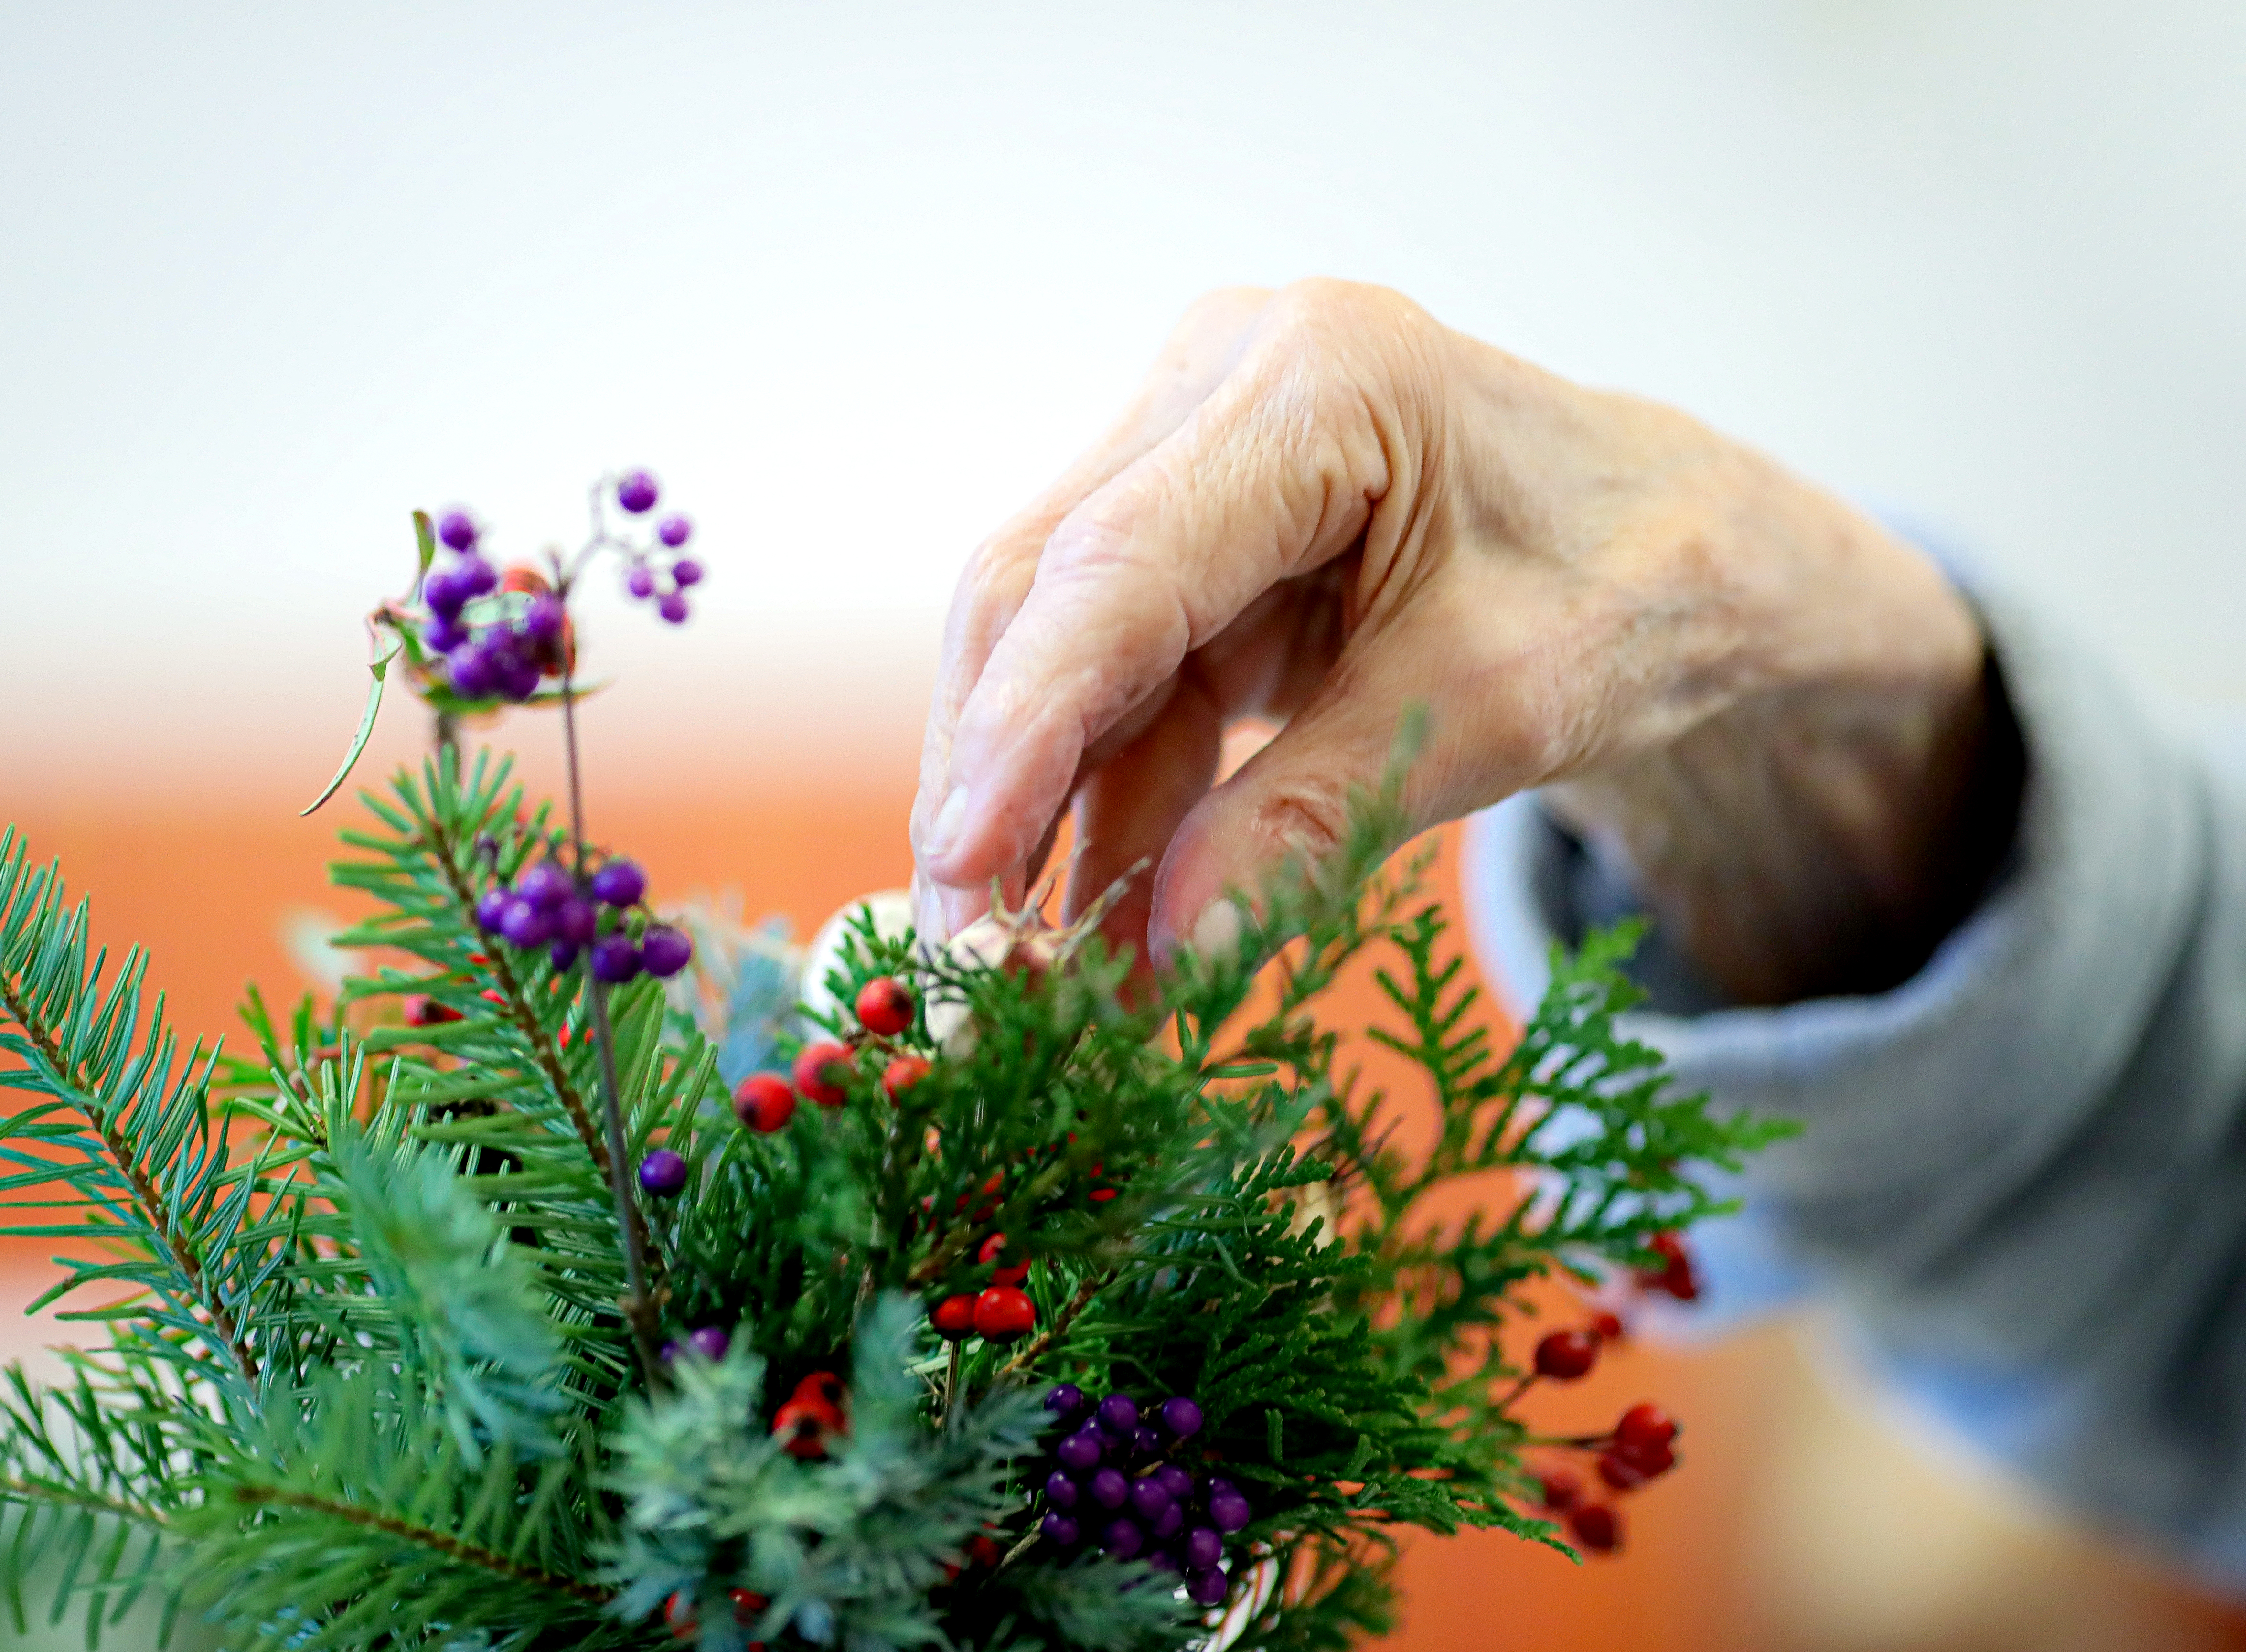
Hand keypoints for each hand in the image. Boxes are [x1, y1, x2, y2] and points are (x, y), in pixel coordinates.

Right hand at [911, 280, 2001, 1003]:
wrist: (1700, 550)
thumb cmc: (1637, 587)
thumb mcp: (1496, 708)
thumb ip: (1320, 815)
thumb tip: (1166, 949)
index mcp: (1323, 378)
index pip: (1118, 566)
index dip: (1022, 726)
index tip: (960, 864)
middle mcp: (1224, 385)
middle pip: (1045, 598)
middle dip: (998, 787)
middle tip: (967, 964)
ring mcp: (1196, 454)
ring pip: (1060, 653)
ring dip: (1043, 823)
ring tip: (1028, 987)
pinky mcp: (1195, 540)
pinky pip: (1119, 685)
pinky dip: (1106, 809)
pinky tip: (1090, 929)